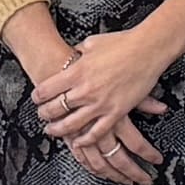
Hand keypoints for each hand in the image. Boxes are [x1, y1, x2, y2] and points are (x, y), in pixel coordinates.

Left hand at [6, 6, 169, 182]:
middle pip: (55, 109)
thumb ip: (79, 52)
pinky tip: (78, 142)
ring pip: (71, 125)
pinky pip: (96, 132)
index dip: (37, 97)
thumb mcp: (92, 43)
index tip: (36, 99)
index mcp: (76, 71)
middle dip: (44, 114)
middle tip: (42, 116)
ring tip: (53, 131)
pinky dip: (85, 140)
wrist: (147, 49)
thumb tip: (73, 53)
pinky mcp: (116, 112)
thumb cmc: (122, 43)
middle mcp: (85, 90)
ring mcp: (100, 103)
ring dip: (59, 130)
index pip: (46, 90)